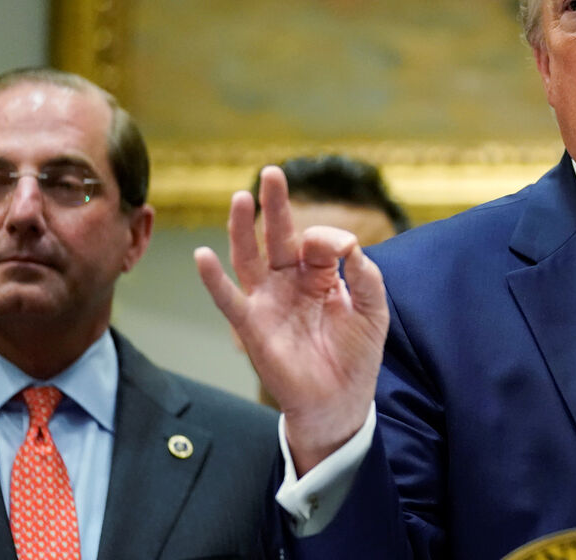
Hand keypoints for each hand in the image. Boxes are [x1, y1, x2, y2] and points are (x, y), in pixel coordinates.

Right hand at [195, 166, 388, 474]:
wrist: (340, 401)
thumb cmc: (355, 354)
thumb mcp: (372, 309)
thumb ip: (366, 275)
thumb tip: (350, 244)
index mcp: (318, 275)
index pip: (317, 241)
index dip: (329, 238)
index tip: (346, 248)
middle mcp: (288, 283)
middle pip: (277, 236)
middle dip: (274, 205)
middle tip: (272, 173)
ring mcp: (268, 302)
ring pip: (249, 258)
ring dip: (241, 228)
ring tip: (240, 197)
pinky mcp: (252, 327)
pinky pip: (229, 299)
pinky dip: (214, 279)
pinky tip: (203, 256)